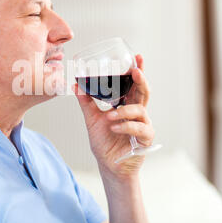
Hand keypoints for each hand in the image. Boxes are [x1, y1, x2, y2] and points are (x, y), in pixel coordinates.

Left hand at [73, 54, 153, 179]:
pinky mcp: (145, 138)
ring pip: (140, 109)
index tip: (136, 57)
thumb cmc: (104, 142)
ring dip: (124, 110)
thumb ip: (86, 102)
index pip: (133, 85)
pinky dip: (126, 125)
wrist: (108, 165)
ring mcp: (143, 124)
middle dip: (141, 80)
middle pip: (143, 92)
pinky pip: (139, 128)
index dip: (137, 70)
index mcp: (126, 104)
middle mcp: (137, 112)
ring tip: (110, 115)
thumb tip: (76, 84)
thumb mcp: (92, 119)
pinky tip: (114, 127)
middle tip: (136, 71)